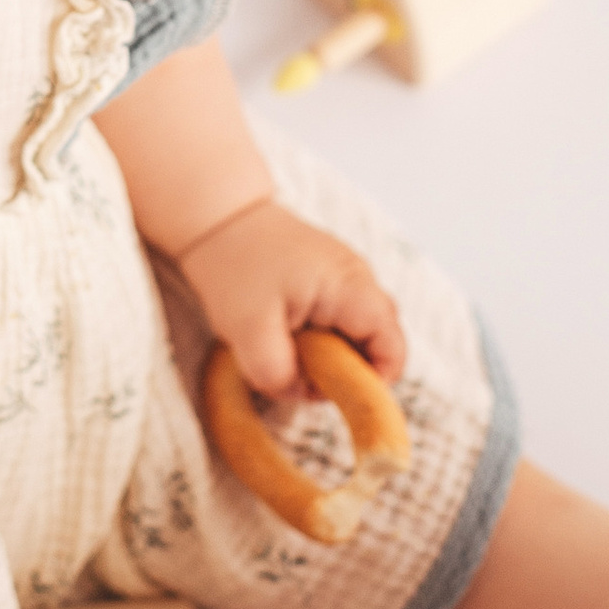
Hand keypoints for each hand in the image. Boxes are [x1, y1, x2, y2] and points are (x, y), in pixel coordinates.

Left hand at [175, 199, 406, 405]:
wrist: (217, 216)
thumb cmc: (234, 266)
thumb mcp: (247, 328)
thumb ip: (276, 371)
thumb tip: (299, 391)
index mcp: (350, 288)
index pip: (391, 347)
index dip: (373, 382)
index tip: (330, 392)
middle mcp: (360, 279)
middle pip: (378, 342)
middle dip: (346, 370)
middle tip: (300, 373)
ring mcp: (347, 276)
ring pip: (357, 333)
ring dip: (329, 353)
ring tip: (285, 346)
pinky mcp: (330, 279)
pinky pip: (340, 319)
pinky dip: (318, 336)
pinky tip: (284, 329)